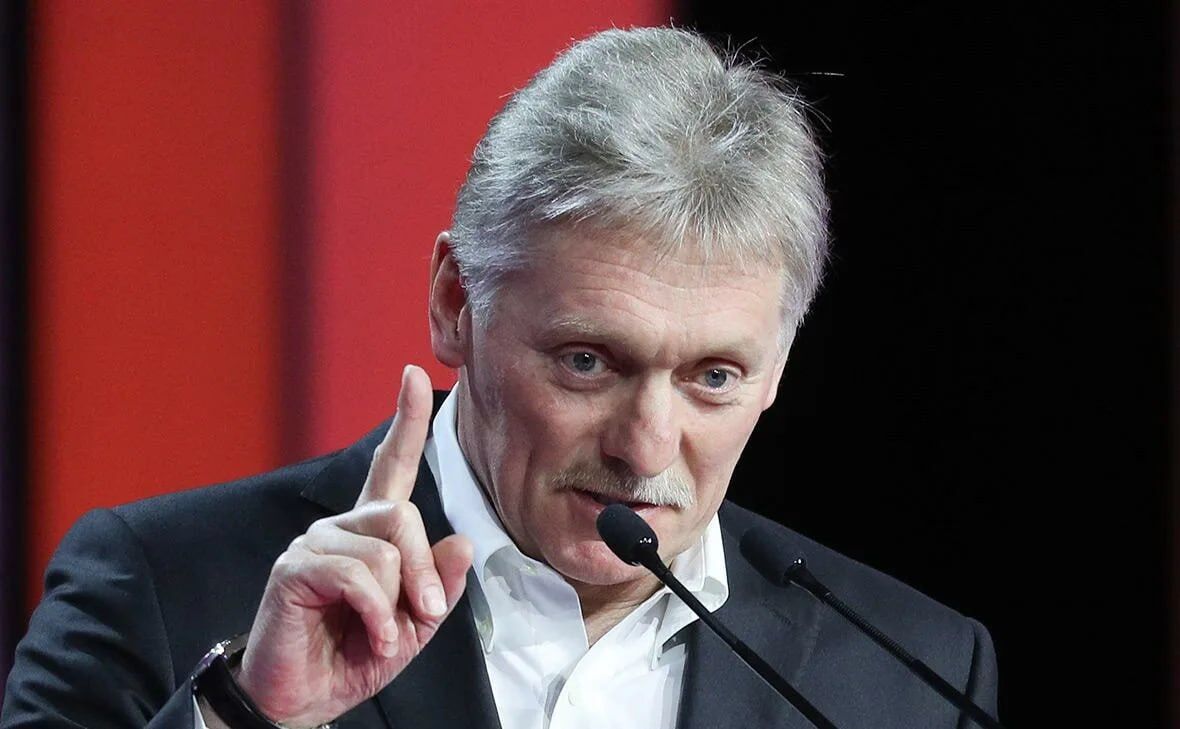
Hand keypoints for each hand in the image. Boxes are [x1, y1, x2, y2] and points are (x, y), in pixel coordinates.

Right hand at [232, 365, 472, 727]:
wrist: (301, 698)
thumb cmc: (353, 656)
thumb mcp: (415, 625)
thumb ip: (439, 585)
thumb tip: (463, 541)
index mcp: (371, 532)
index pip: (392, 465)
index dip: (406, 419)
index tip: (415, 372)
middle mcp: (341, 526)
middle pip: (403, 514)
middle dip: (424, 571)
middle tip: (423, 614)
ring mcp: (314, 543)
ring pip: (385, 547)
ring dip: (399, 600)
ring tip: (386, 634)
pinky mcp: (293, 569)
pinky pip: (357, 574)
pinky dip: (376, 613)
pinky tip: (371, 637)